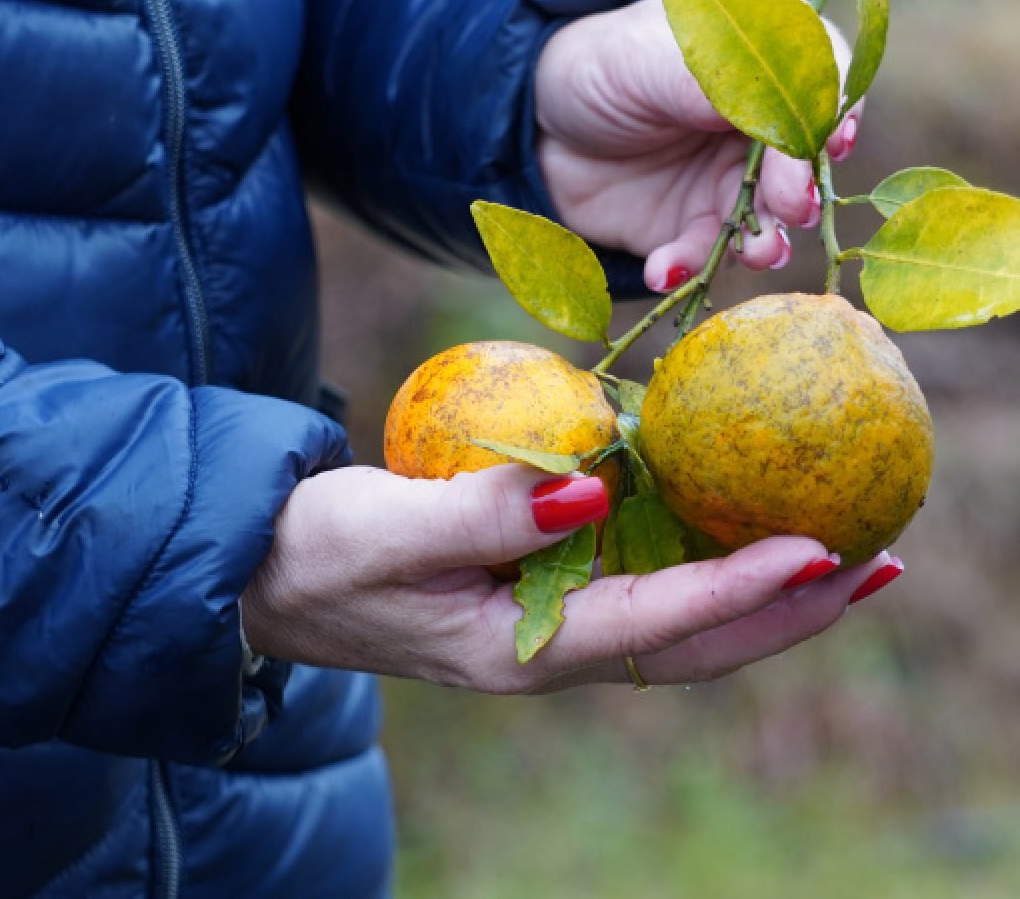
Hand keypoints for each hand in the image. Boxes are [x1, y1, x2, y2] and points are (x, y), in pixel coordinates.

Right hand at [241, 465, 895, 693]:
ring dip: (758, 591)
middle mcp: (547, 647)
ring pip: (676, 617)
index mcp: (517, 650)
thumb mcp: (387, 530)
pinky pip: (639, 581)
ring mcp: (545, 621)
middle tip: (875, 566)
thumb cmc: (312, 553)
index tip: (818, 552)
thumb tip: (594, 489)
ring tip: (836, 555)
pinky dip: (699, 560)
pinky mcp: (536, 588)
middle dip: (785, 612)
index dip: (739, 591)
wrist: (264, 572)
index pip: (653, 625)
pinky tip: (729, 523)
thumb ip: (486, 514)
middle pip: (692, 642)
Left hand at [534, 0, 861, 290]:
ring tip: (754, 255)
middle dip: (799, 195)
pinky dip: (686, 269)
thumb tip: (790, 132)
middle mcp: (752, 134)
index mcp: (759, 74)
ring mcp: (722, 187)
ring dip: (761, 244)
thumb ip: (725, 86)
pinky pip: (700, 258)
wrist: (535, 127)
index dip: (834, 119)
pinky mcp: (686, 231)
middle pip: (800, 169)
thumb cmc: (602, 69)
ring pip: (762, 223)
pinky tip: (664, 269)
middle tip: (791, 210)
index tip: (834, 148)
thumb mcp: (659, 58)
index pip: (822, 90)